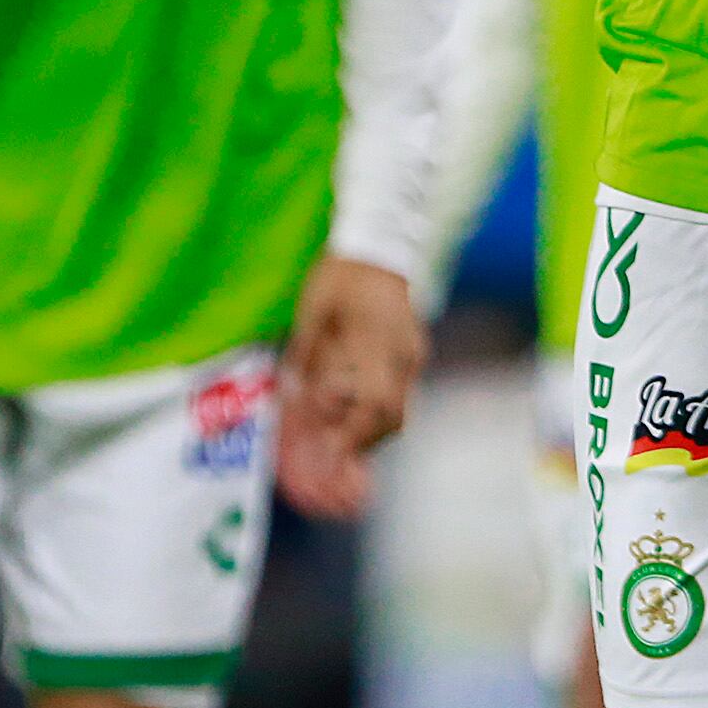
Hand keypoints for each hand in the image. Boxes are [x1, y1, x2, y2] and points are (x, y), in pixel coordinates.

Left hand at [277, 255, 426, 520]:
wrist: (377, 245)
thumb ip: (307, 359)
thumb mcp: (313, 316)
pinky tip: (348, 414)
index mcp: (379, 343)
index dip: (352, 437)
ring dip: (368, 432)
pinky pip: (398, 394)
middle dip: (363, 444)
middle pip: (392, 417)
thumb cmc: (338, 279)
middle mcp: (403, 355)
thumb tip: (295, 401)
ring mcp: (412, 355)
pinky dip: (374, 413)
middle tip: (335, 462)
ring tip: (338, 445)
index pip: (373, 405)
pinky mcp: (412, 354)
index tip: (330, 459)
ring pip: (398, 410)